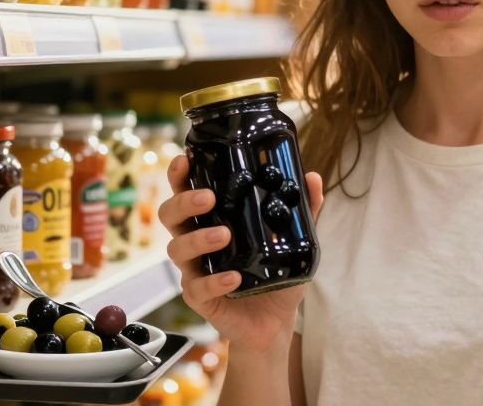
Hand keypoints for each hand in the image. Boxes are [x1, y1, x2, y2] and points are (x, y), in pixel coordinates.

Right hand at [160, 154, 323, 354]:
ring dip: (198, 239)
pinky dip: (214, 281)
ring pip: (177, 249)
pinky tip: (233, 278)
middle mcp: (196, 242)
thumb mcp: (294, 240)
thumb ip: (302, 210)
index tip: (184, 160)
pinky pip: (196, 288)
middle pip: (170, 215)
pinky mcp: (200, 299)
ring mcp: (195, 271)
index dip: (179, 176)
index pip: (185, 193)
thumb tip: (312, 178)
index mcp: (211, 221)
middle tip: (208, 198)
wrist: (275, 323)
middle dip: (183, 202)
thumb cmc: (275, 276)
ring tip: (225, 235)